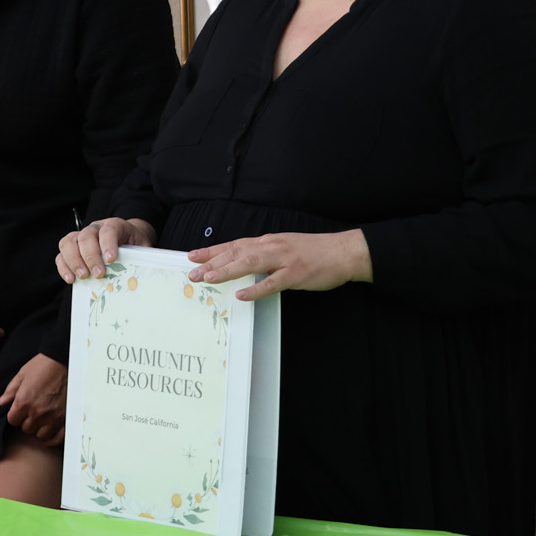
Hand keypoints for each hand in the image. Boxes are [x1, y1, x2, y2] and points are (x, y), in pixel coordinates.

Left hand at [0, 353, 66, 444]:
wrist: (65, 361)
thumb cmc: (43, 366)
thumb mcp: (22, 375)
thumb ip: (10, 391)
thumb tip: (1, 402)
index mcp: (23, 402)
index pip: (12, 421)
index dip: (15, 415)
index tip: (20, 410)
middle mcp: (37, 413)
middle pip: (26, 429)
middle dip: (27, 421)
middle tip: (32, 411)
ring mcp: (52, 417)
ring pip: (40, 435)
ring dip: (40, 428)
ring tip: (42, 418)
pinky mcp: (65, 418)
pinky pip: (56, 437)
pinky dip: (53, 436)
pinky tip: (51, 430)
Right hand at [55, 217, 155, 282]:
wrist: (130, 238)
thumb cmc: (135, 245)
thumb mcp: (143, 248)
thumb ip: (141, 257)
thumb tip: (141, 274)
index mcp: (115, 225)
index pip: (109, 230)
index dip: (108, 243)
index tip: (111, 259)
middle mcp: (96, 227)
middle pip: (87, 236)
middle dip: (91, 256)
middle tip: (98, 274)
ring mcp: (82, 236)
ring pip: (69, 242)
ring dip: (74, 260)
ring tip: (83, 277)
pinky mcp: (73, 247)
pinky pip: (62, 253)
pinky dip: (64, 266)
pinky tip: (71, 279)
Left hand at [185, 229, 370, 299]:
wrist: (343, 251)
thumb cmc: (314, 251)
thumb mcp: (285, 247)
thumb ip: (264, 254)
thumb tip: (242, 262)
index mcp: (268, 241)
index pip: (234, 244)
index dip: (212, 250)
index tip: (192, 256)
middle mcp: (272, 246)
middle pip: (237, 253)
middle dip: (213, 262)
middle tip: (192, 272)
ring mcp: (284, 260)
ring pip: (250, 263)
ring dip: (227, 271)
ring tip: (209, 279)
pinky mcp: (296, 274)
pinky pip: (273, 282)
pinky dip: (256, 289)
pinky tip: (242, 295)